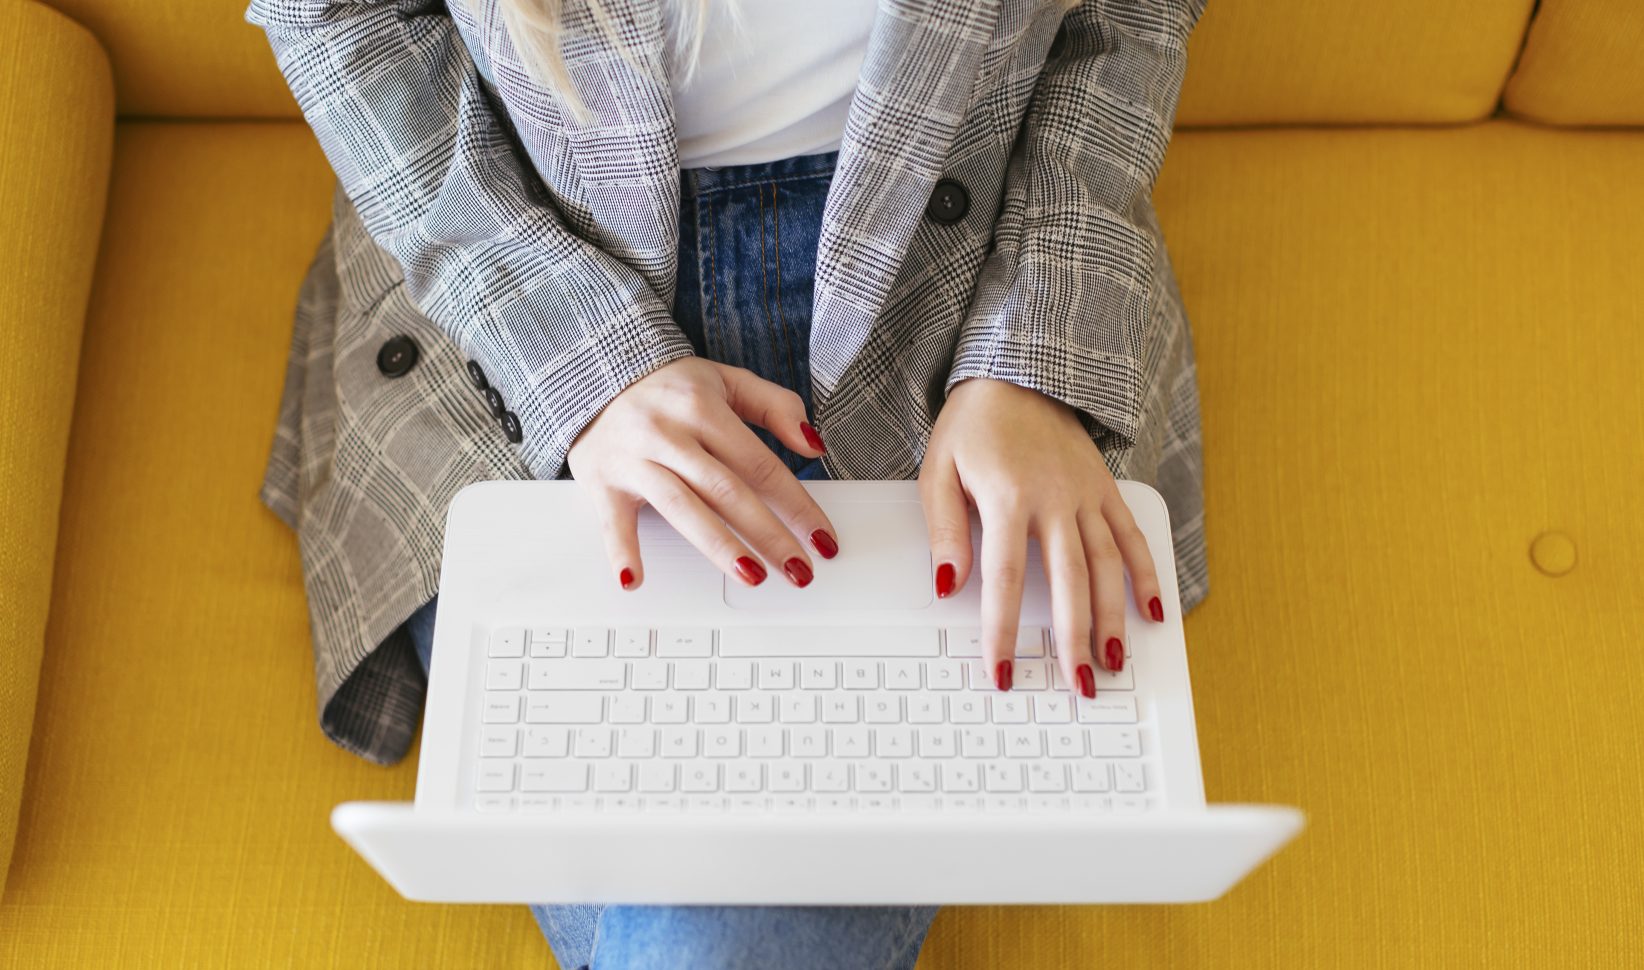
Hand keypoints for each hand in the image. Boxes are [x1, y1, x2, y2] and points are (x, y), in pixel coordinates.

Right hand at [567, 357, 838, 589]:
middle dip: (769, 534)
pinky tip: (635, 580)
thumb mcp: (727, 380)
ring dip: (719, 546)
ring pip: (683, 508)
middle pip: (727, 492)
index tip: (821, 537)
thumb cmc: (667, 386)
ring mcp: (635, 460)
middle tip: (799, 570)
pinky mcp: (603, 482)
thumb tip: (814, 446)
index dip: (797, 504)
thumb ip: (776, 407)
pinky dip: (622, 552)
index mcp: (703, 408)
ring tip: (752, 576)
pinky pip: (613, 522)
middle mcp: (669, 434)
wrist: (593, 372)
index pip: (761, 465)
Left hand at [918, 377, 1166, 697]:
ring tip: (1114, 662)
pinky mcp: (1105, 489)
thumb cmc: (973, 425)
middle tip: (1078, 685)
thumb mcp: (938, 470)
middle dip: (1073, 639)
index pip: (1004, 579)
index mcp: (1007, 497)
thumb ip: (944, 530)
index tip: (1001, 671)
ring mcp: (1086, 495)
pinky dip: (1145, 574)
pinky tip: (1152, 611)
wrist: (1018, 373)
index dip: (1003, 630)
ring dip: (1113, 619)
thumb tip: (948, 585)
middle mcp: (1054, 499)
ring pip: (1107, 566)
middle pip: (1069, 582)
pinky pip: (1132, 536)